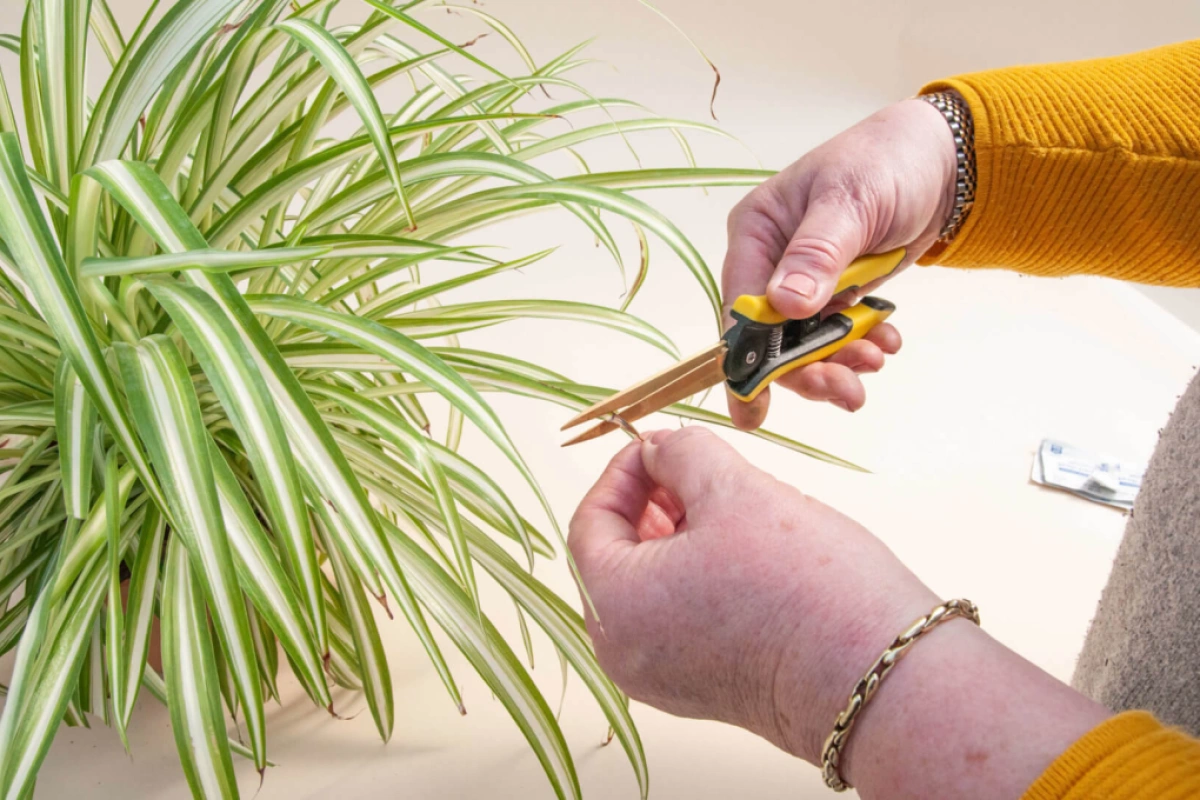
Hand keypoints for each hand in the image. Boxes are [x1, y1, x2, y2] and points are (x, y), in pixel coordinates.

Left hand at [569, 428, 1109, 797]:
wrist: (881, 678)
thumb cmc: (804, 586)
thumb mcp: (733, 489)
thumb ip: (682, 453)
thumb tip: (660, 447)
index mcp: (614, 606)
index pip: (591, 521)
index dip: (625, 471)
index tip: (662, 444)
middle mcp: (626, 653)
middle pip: (616, 556)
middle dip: (652, 502)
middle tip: (695, 468)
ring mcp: (664, 678)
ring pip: (649, 586)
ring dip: (676, 536)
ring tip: (727, 505)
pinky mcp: (704, 688)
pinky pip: (678, 618)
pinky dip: (696, 575)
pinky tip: (741, 549)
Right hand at [723, 98, 957, 427]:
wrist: (941, 161)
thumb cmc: (887, 162)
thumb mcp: (851, 201)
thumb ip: (816, 253)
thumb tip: (783, 304)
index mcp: (756, 231)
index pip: (740, 305)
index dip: (746, 359)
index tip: (756, 405)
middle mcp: (770, 261)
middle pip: (771, 336)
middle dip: (806, 369)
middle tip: (848, 392)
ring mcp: (802, 281)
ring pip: (804, 343)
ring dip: (838, 362)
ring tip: (877, 360)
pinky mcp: (834, 293)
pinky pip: (836, 336)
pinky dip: (859, 347)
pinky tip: (885, 343)